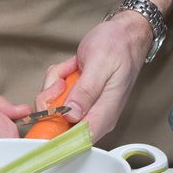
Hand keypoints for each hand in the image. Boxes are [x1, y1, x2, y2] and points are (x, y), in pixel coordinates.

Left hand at [34, 0, 172, 140]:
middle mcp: (95, 116)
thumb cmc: (118, 45)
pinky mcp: (78, 100)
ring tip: (72, 68)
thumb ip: (86, 90)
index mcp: (104, 114)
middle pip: (58, 125)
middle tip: (63, 79)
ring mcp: (85, 108)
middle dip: (52, 100)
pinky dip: (58, 80)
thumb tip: (72, 116)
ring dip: (55, 85)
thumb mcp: (100, 63)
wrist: (126, 32)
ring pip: (53, 109)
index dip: (55, 135)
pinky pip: (56, 97)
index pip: (77, 140)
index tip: (45, 115)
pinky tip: (71, 68)